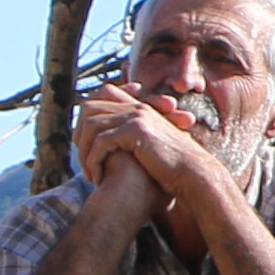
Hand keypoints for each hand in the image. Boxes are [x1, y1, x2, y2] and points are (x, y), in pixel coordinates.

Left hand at [72, 85, 221, 215]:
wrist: (194, 175)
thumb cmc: (175, 170)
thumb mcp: (151, 150)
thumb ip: (134, 143)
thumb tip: (117, 154)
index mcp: (141, 108)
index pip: (102, 97)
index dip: (87, 117)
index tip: (85, 144)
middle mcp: (137, 108)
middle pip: (89, 108)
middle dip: (80, 134)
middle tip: (82, 159)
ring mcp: (136, 117)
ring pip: (91, 126)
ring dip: (85, 151)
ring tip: (88, 173)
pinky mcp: (135, 131)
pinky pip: (101, 142)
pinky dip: (93, 161)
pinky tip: (97, 177)